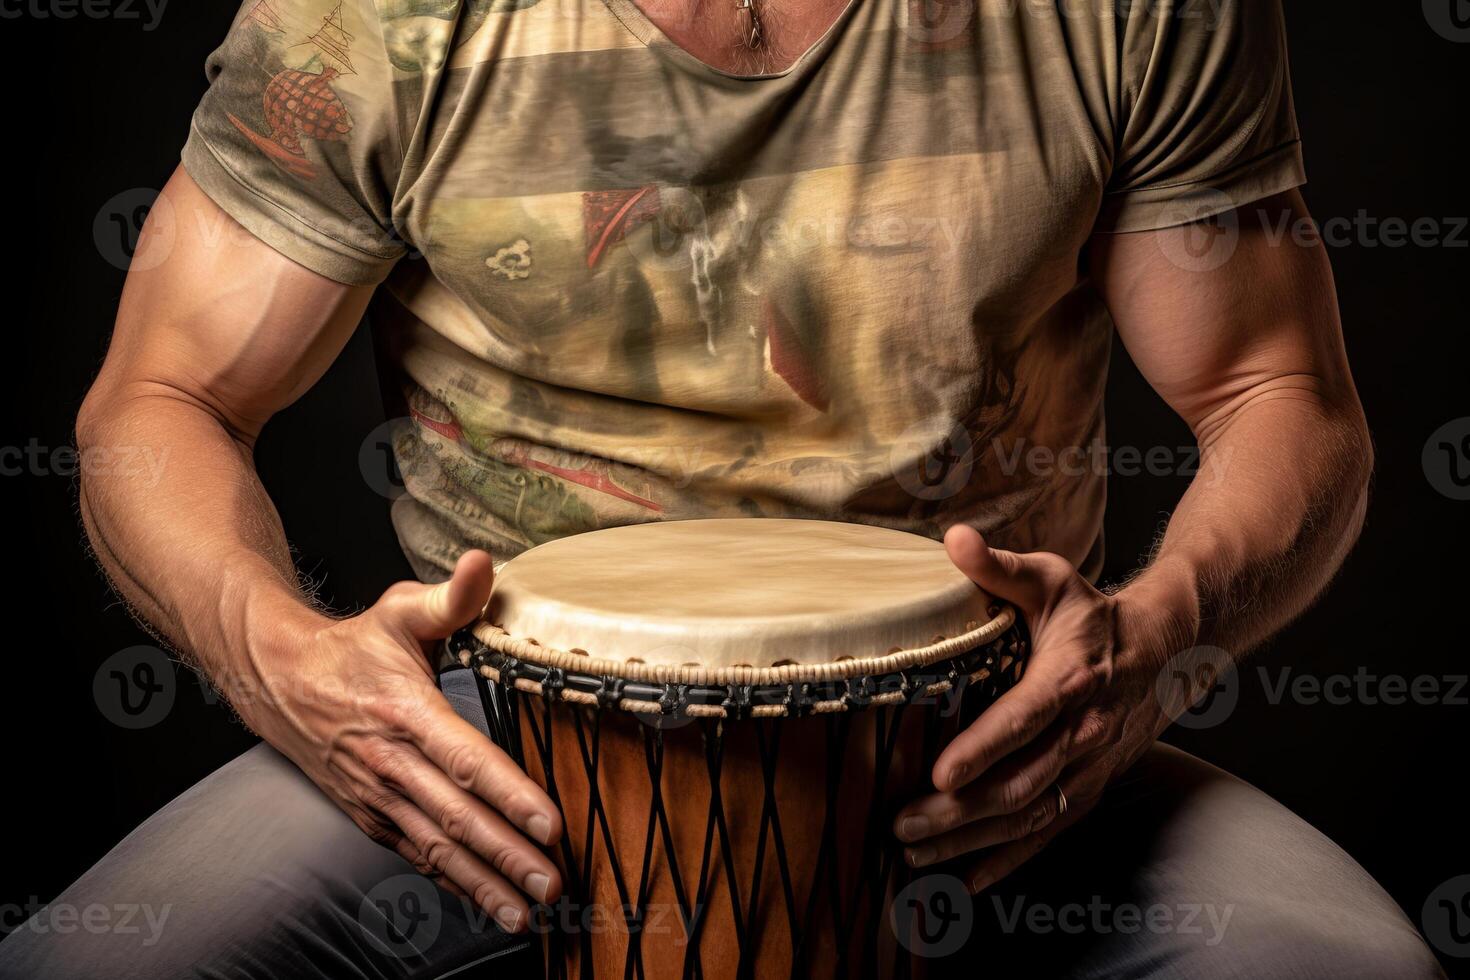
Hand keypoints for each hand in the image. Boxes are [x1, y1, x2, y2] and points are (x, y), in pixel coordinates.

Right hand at [222, 550, 562, 932]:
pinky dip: (452, 883)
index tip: (549, 822)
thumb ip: (449, 596)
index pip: (465, 758)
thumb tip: (483, 563)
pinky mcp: (372, 815)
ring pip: (436, 846)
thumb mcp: (399, 610)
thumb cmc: (353, 646)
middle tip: (551, 882)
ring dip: (483, 881)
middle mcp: (391, 762)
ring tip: (526, 909)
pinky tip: (487, 902)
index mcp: (405, 711)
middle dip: (506, 853)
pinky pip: (415, 855)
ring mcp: (379, 796)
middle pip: (455, 816)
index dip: (508, 792)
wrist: (278, 681)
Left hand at [893, 525, 1196, 892]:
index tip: (939, 773)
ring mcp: (1088, 767)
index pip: (1023, 719)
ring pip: (1028, 817)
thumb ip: (999, 566)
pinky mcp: (1089, 788)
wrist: (1167, 650)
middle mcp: (1083, 733)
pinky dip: (1008, 861)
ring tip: (914, 856)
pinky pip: (1047, 832)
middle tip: (901, 825)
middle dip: (958, 812)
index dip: (983, 748)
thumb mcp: (1051, 580)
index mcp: (1069, 679)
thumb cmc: (1092, 614)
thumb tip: (953, 537)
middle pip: (1018, 783)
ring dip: (971, 843)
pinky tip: (967, 883)